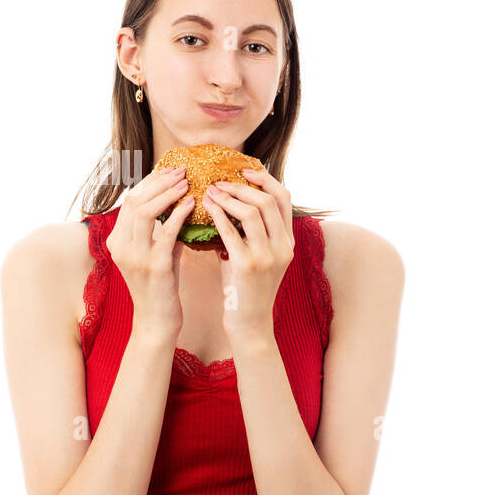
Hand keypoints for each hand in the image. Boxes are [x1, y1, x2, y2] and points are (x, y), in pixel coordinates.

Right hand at [107, 164, 194, 334]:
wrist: (157, 321)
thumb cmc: (161, 286)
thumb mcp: (157, 252)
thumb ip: (163, 230)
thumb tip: (180, 204)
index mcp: (117, 240)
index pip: (130, 199)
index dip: (150, 181)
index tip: (172, 170)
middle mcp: (120, 245)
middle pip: (135, 200)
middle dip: (159, 181)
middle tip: (182, 171)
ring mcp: (134, 256)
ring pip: (145, 212)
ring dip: (167, 193)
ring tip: (187, 183)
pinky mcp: (154, 267)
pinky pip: (166, 233)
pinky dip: (179, 214)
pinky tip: (192, 204)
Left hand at [201, 167, 294, 342]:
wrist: (249, 324)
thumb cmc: (247, 289)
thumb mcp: (260, 257)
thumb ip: (254, 232)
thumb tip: (232, 201)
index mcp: (289, 242)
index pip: (284, 198)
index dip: (265, 179)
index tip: (244, 171)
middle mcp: (283, 247)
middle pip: (269, 200)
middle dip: (241, 185)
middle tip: (219, 181)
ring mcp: (268, 256)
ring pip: (253, 212)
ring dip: (228, 197)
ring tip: (210, 192)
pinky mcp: (248, 266)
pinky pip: (232, 232)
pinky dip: (218, 216)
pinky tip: (206, 209)